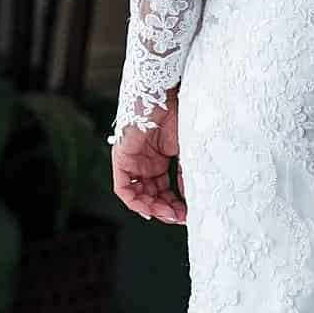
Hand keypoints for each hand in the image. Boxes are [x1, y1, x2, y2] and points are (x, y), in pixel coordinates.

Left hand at [110, 87, 186, 223]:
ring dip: (153, 208)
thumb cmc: (178, 114)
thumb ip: (187, 174)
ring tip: (170, 214)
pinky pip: (124, 188)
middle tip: (181, 217)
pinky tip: (150, 209)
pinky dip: (136, 201)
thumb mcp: (188, 150)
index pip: (166, 190)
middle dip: (166, 209)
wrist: (163, 94)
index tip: (190, 213)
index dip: (176, 204)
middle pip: (153, 195)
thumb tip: (192, 199)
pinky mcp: (121, 160)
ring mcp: (133, 162)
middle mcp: (146, 163)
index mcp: (161, 159)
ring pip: (139, 195)